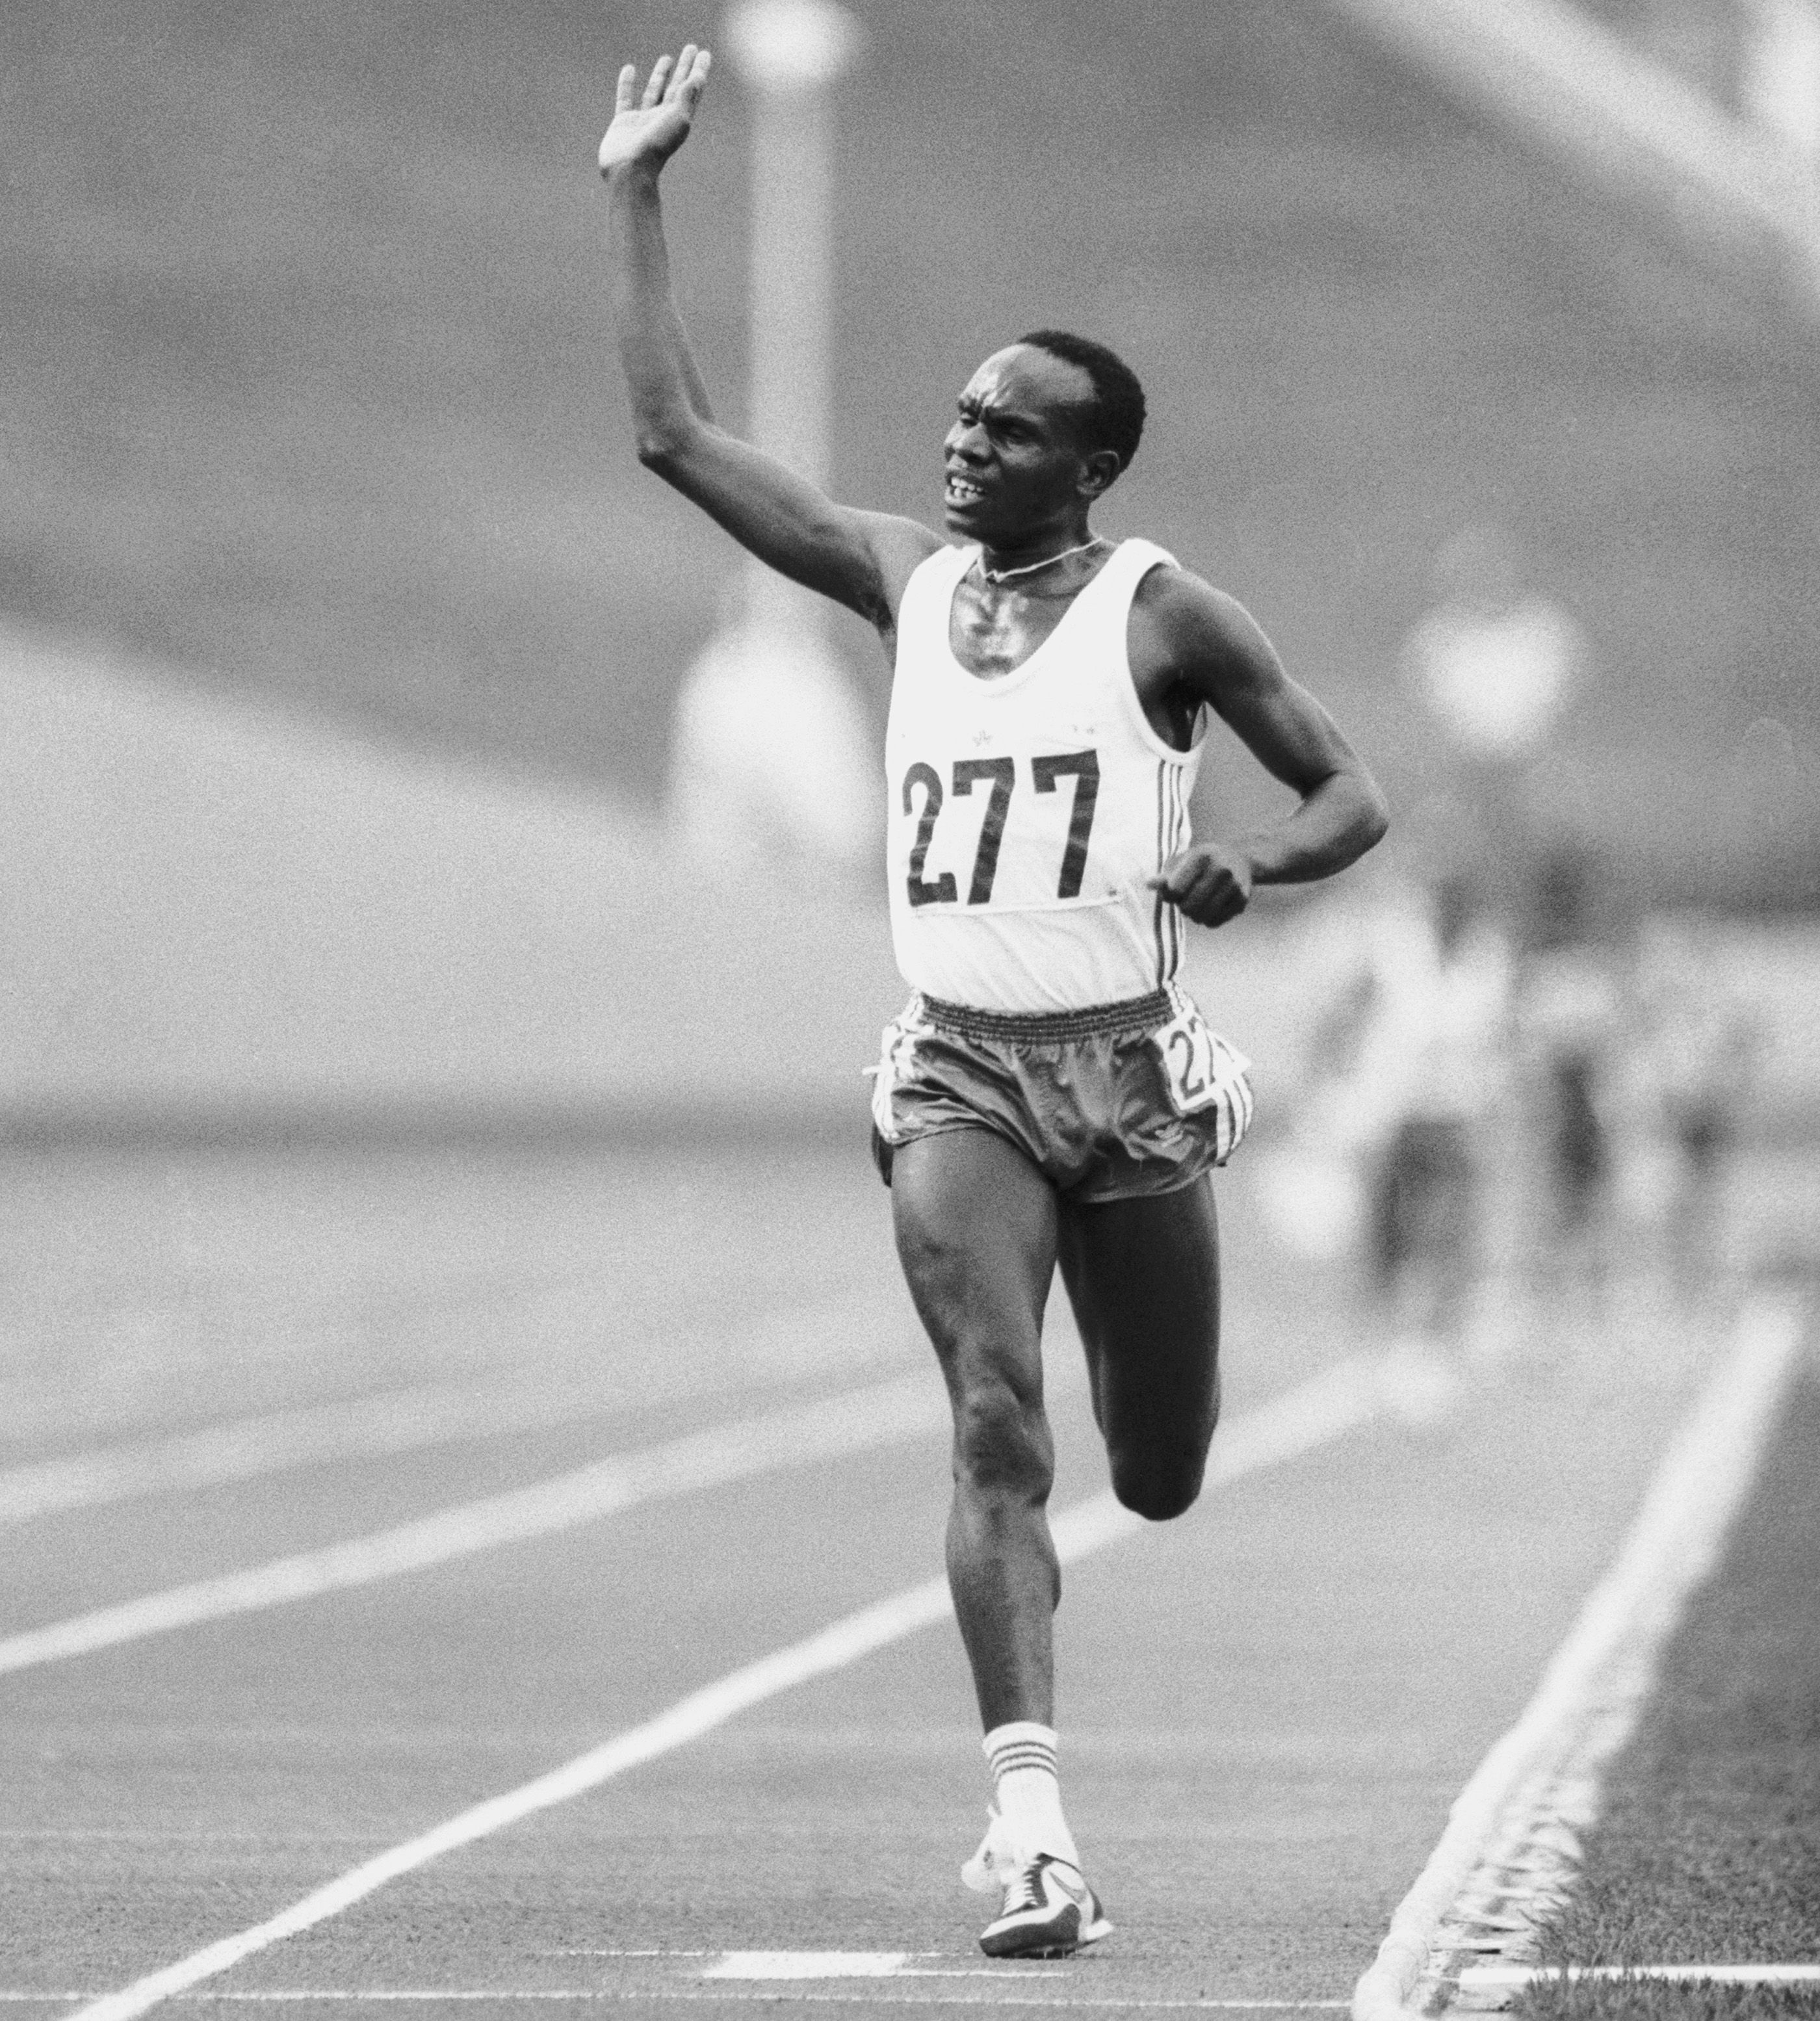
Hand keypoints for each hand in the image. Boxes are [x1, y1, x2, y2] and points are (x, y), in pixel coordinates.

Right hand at [599, 46, 712, 177]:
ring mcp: (643, 120)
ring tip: (668, 57)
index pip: (692, 89)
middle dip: (685, 68)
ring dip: (662, 75)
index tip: (704, 53)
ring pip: (654, 92)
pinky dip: (627, 84)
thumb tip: (698, 77)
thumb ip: (686, 97)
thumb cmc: (656, 146)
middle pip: (677, 87)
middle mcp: (663, 118)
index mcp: (679, 118)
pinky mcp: (623, 123)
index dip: (699, 70)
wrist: (630, 169)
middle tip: (691, 47)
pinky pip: (626, 98)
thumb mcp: (677, 119)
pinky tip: (630, 69)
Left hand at [1147, 842, 1254, 927]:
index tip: (1173, 890)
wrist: (1240, 860)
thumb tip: (1148, 884)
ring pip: (1201, 918)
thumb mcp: (1184, 861)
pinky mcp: (1241, 900)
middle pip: (1188, 907)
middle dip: (1183, 906)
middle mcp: (1220, 870)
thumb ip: (1165, 875)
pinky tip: (1210, 908)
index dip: (1170, 895)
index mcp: (1202, 857)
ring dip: (1194, 915)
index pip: (1175, 890)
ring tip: (1198, 903)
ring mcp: (1234, 886)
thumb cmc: (1203, 861)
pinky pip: (1214, 923)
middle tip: (1188, 898)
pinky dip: (1207, 920)